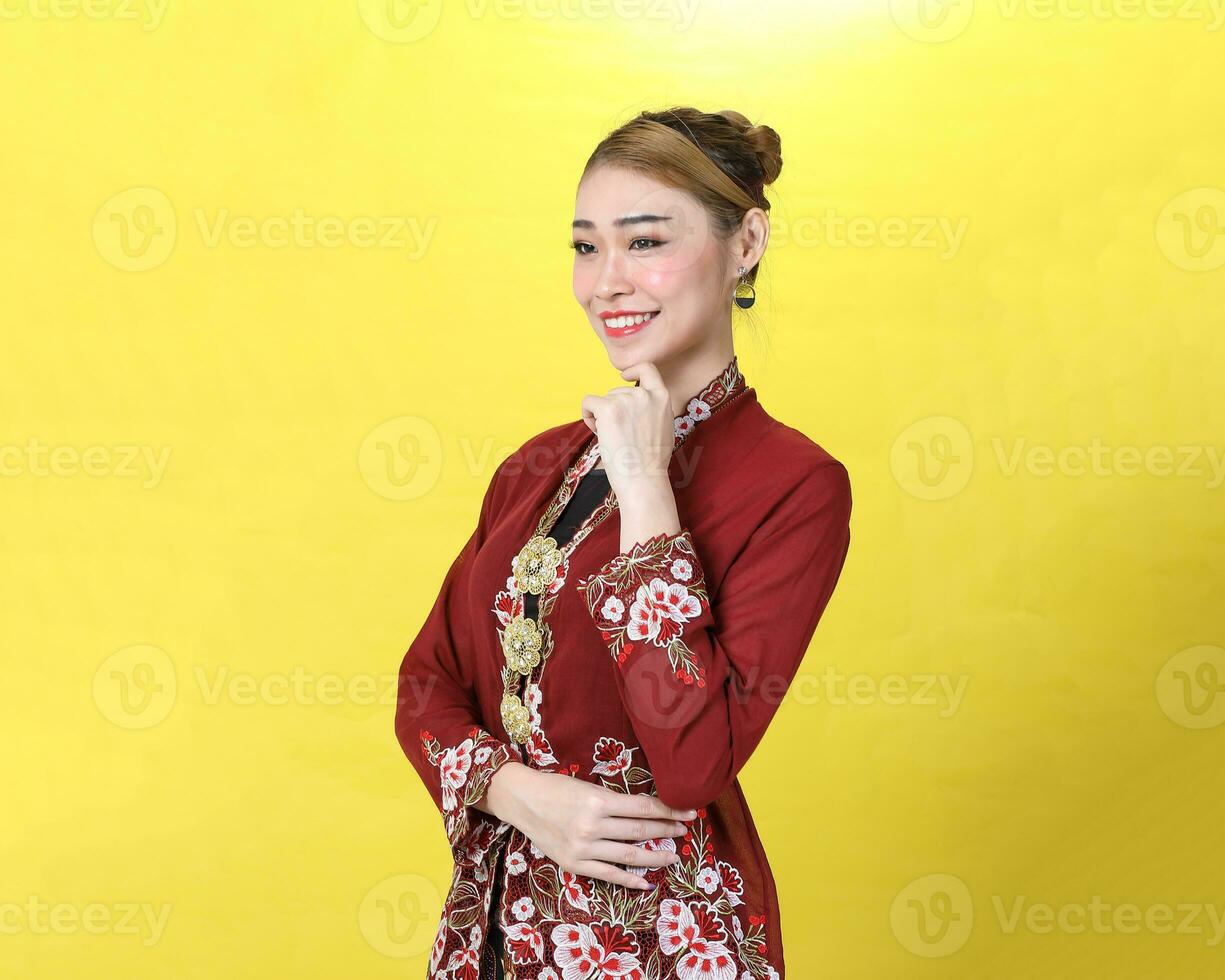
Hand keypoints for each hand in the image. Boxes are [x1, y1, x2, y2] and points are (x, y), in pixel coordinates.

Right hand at [486, 763, 694, 889]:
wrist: (522, 801)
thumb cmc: (557, 788)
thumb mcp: (589, 787)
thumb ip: (615, 802)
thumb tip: (648, 811)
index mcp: (598, 801)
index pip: (644, 808)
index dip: (669, 811)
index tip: (688, 813)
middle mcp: (593, 826)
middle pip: (640, 831)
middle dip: (666, 831)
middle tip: (683, 832)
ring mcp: (583, 848)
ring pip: (629, 856)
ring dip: (655, 856)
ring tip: (673, 856)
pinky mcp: (574, 864)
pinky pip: (609, 875)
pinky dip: (630, 880)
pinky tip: (647, 881)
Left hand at [580, 362, 674, 498]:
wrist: (643, 479)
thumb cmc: (652, 462)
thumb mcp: (664, 427)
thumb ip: (653, 410)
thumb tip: (637, 405)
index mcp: (662, 397)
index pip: (648, 369)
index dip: (633, 370)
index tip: (624, 376)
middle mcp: (644, 394)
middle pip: (617, 392)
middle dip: (612, 409)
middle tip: (618, 435)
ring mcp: (626, 400)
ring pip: (602, 400)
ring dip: (600, 416)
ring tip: (612, 438)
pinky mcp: (608, 408)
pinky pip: (588, 402)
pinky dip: (587, 415)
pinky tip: (596, 431)